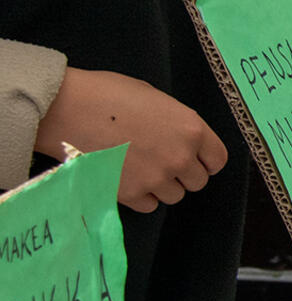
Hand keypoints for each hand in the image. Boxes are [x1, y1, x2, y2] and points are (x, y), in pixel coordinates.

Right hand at [34, 68, 229, 211]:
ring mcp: (156, 179)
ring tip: (139, 168)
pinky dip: (141, 196)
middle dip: (183, 174)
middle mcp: (180, 157)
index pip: (217, 160)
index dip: (206, 161)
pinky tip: (126, 178)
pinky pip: (149, 206)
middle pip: (197, 182)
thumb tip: (180, 137)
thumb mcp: (154, 98)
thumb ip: (175, 122)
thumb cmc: (107, 94)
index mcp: (191, 129)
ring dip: (161, 186)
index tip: (197, 161)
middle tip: (160, 162)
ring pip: (174, 195)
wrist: (65, 109)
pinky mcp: (131, 195)